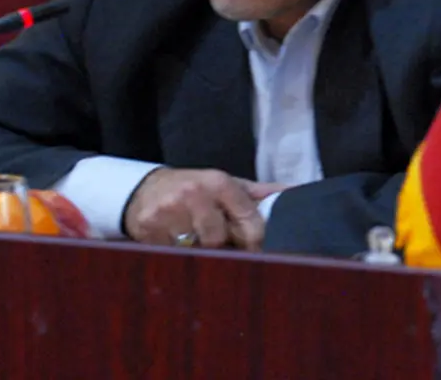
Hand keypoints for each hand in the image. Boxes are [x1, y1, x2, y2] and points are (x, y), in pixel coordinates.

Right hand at [123, 168, 284, 249]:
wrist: (147, 189)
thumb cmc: (196, 189)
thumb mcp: (227, 185)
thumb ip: (258, 195)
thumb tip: (293, 194)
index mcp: (219, 182)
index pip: (248, 223)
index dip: (255, 243)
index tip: (255, 252)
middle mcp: (194, 194)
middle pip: (220, 241)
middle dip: (224, 249)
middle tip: (222, 249)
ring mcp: (168, 212)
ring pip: (196, 251)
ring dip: (200, 255)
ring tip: (197, 245)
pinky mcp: (148, 229)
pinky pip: (172, 256)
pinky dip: (178, 258)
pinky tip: (176, 246)